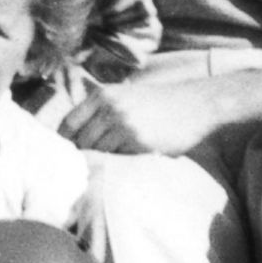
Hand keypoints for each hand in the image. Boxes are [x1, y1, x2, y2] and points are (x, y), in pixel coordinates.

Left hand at [59, 79, 221, 155]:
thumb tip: (77, 138)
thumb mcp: (125, 96)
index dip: (65, 141)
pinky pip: (119, 159)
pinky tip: (126, 164)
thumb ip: (102, 111)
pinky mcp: (139, 142)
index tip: (67, 154)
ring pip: (99, 152)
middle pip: (82, 141)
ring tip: (108, 167)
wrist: (196, 104)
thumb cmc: (160, 103)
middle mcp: (110, 108)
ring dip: (102, 161)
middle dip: (83, 155)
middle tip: (87, 166)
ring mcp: (124, 125)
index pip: (68, 123)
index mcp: (103, 95)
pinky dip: (119, 164)